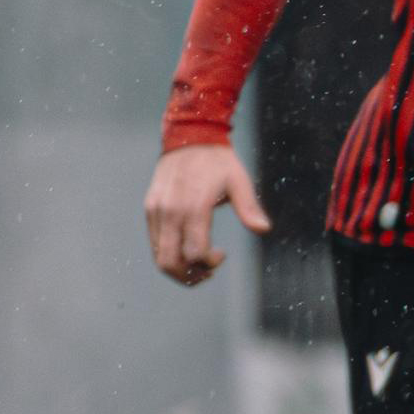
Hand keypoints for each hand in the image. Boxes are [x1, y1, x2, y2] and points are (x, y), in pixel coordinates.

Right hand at [145, 142, 271, 286]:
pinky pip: (155, 241)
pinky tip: (185, 245)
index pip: (194, 253)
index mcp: (193, 207)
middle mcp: (170, 212)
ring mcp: (156, 211)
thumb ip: (249, 208)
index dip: (209, 264)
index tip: (221, 255)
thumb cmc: (217, 161)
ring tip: (196, 264)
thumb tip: (263, 229)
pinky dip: (169, 252)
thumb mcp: (239, 181)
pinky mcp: (150, 209)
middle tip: (206, 273)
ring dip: (178, 267)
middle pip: (170, 262)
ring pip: (159, 255)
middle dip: (189, 276)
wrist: (188, 137)